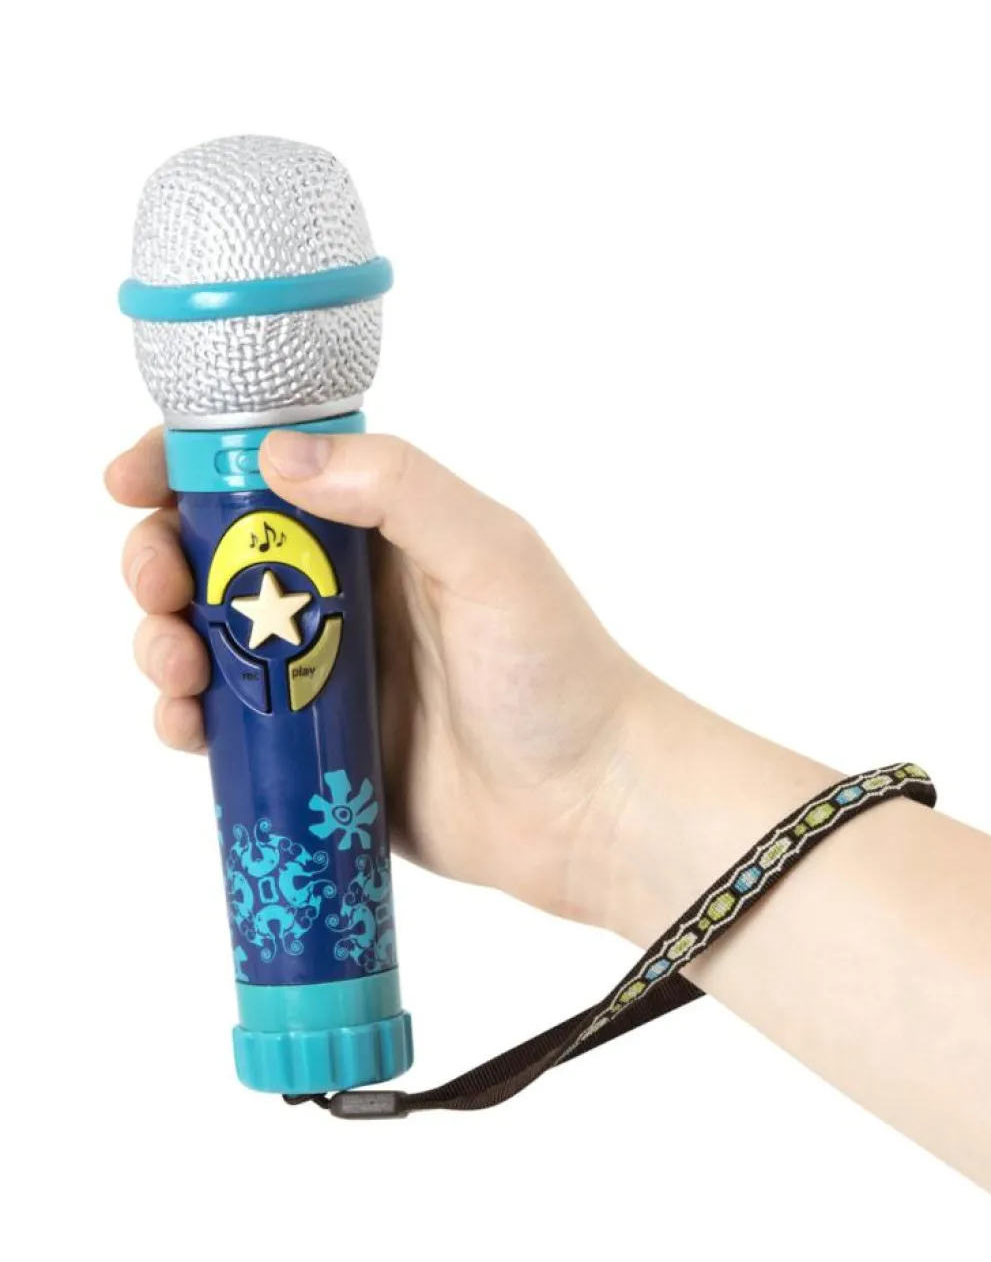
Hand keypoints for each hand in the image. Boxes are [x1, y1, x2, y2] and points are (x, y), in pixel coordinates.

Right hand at [106, 426, 662, 928]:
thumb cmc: (557, 672)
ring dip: (161, 641)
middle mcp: (342, 598)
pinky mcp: (313, 755)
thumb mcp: (491, 555)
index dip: (185, 467)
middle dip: (158, 560)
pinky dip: (185, 721)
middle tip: (157, 585)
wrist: (587, 807)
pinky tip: (184, 725)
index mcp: (381, 532)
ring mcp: (321, 679)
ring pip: (204, 644)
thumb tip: (275, 454)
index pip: (263, 476)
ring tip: (171, 663)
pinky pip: (226, 729)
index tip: (131, 479)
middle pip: (212, 559)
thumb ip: (399, 491)